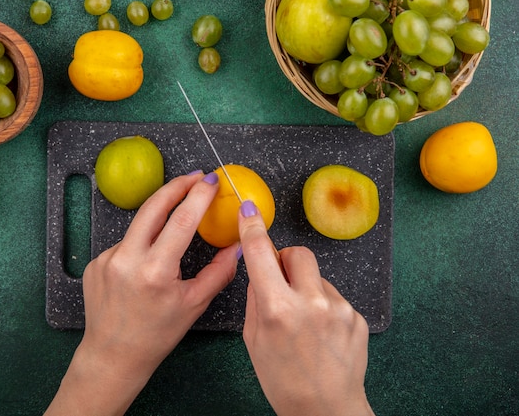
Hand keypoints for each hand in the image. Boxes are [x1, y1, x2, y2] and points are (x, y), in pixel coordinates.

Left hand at [45, 172, 237, 415]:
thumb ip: (219, 272)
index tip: (210, 180)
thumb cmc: (156, 334)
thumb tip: (237, 246)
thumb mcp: (194, 304)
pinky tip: (147, 264)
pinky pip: (126, 242)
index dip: (198, 195)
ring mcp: (107, 258)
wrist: (113, 354)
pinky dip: (142, 244)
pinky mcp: (96, 261)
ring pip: (139, 226)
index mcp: (154, 271)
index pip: (180, 220)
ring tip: (175, 229)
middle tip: (194, 176)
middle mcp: (126, 260)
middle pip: (153, 206)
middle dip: (176, 185)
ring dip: (159, 219)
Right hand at [238, 200, 374, 415]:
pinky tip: (321, 332)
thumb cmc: (283, 381)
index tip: (249, 211)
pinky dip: (324, 306)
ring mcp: (338, 309)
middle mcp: (310, 303)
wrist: (326, 411)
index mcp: (277, 309)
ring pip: (317, 276)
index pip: (260, 254)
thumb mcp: (253, 340)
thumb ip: (256, 299)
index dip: (252, 228)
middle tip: (282, 282)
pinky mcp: (356, 317)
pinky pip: (334, 296)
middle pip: (298, 253)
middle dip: (286, 261)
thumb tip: (259, 270)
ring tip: (305, 320)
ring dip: (306, 287)